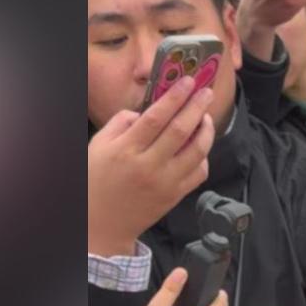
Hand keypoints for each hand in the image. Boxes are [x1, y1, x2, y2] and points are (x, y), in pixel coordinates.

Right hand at [88, 77, 215, 255]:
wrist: (103, 223)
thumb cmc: (98, 180)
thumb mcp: (99, 145)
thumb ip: (121, 122)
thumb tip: (145, 111)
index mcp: (126, 150)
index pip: (156, 117)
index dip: (175, 97)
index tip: (188, 82)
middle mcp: (148, 166)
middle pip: (180, 131)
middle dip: (197, 107)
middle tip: (207, 92)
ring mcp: (165, 183)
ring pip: (196, 152)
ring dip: (206, 131)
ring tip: (206, 117)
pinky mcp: (176, 197)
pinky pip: (199, 173)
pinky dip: (204, 157)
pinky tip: (200, 147)